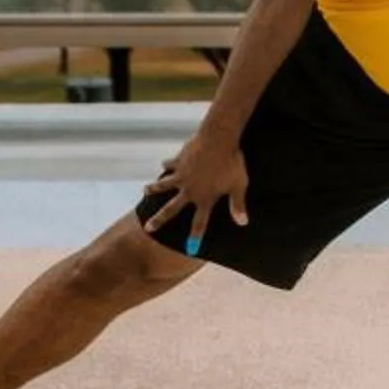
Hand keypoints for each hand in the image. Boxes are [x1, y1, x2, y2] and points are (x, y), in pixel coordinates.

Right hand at [141, 128, 248, 256]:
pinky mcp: (179, 161)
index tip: (190, 249)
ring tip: (145, 190)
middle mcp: (189, 190)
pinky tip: (164, 164)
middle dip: (159, 220)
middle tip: (148, 228)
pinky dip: (167, 164)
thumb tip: (243, 223)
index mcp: (204, 198)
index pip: (199, 222)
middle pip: (171, 209)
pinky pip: (170, 164)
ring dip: (154, 188)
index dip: (195, 236)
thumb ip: (238, 205)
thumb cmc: (232, 162)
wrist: (218, 139)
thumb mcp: (238, 185)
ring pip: (163, 185)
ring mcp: (181, 175)